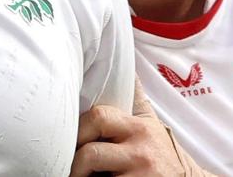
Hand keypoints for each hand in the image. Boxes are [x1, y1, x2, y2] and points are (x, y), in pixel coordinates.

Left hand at [71, 77, 211, 175]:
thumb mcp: (151, 123)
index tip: (74, 139)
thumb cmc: (161, 153)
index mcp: (138, 127)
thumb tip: (128, 66)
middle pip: (90, 153)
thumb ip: (136, 97)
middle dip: (76, 161)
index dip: (79, 129)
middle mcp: (140, 151)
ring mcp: (140, 175)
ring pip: (95, 174)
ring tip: (81, 176)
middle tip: (71, 166)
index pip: (98, 117)